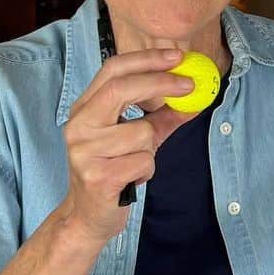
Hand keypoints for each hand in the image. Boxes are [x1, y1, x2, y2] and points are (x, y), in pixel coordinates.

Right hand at [58, 49, 194, 243]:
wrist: (88, 217)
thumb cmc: (113, 171)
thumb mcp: (138, 139)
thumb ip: (162, 117)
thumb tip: (194, 97)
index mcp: (84, 110)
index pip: (112, 70)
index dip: (147, 59)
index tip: (177, 57)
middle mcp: (79, 126)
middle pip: (120, 89)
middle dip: (160, 83)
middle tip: (190, 83)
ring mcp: (84, 151)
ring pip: (141, 132)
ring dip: (151, 148)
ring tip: (135, 163)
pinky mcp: (97, 176)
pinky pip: (143, 161)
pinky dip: (147, 170)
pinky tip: (132, 179)